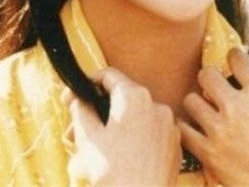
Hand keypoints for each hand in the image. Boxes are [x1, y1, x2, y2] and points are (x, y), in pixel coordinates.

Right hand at [66, 67, 181, 185]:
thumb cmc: (112, 172)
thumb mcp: (87, 137)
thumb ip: (80, 109)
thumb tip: (77, 97)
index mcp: (134, 96)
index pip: (108, 75)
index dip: (88, 84)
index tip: (74, 98)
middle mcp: (156, 104)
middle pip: (121, 99)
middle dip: (98, 112)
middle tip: (76, 131)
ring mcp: (168, 125)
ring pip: (135, 118)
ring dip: (114, 127)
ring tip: (94, 150)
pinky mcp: (174, 145)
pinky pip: (150, 133)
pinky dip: (134, 139)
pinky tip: (118, 158)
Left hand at [178, 48, 248, 186]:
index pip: (237, 57)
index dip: (234, 58)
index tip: (233, 62)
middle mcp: (239, 105)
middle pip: (206, 74)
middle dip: (211, 80)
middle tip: (216, 90)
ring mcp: (221, 129)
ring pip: (191, 100)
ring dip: (198, 105)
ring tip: (206, 113)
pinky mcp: (209, 153)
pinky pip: (184, 130)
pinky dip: (188, 130)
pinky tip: (197, 132)